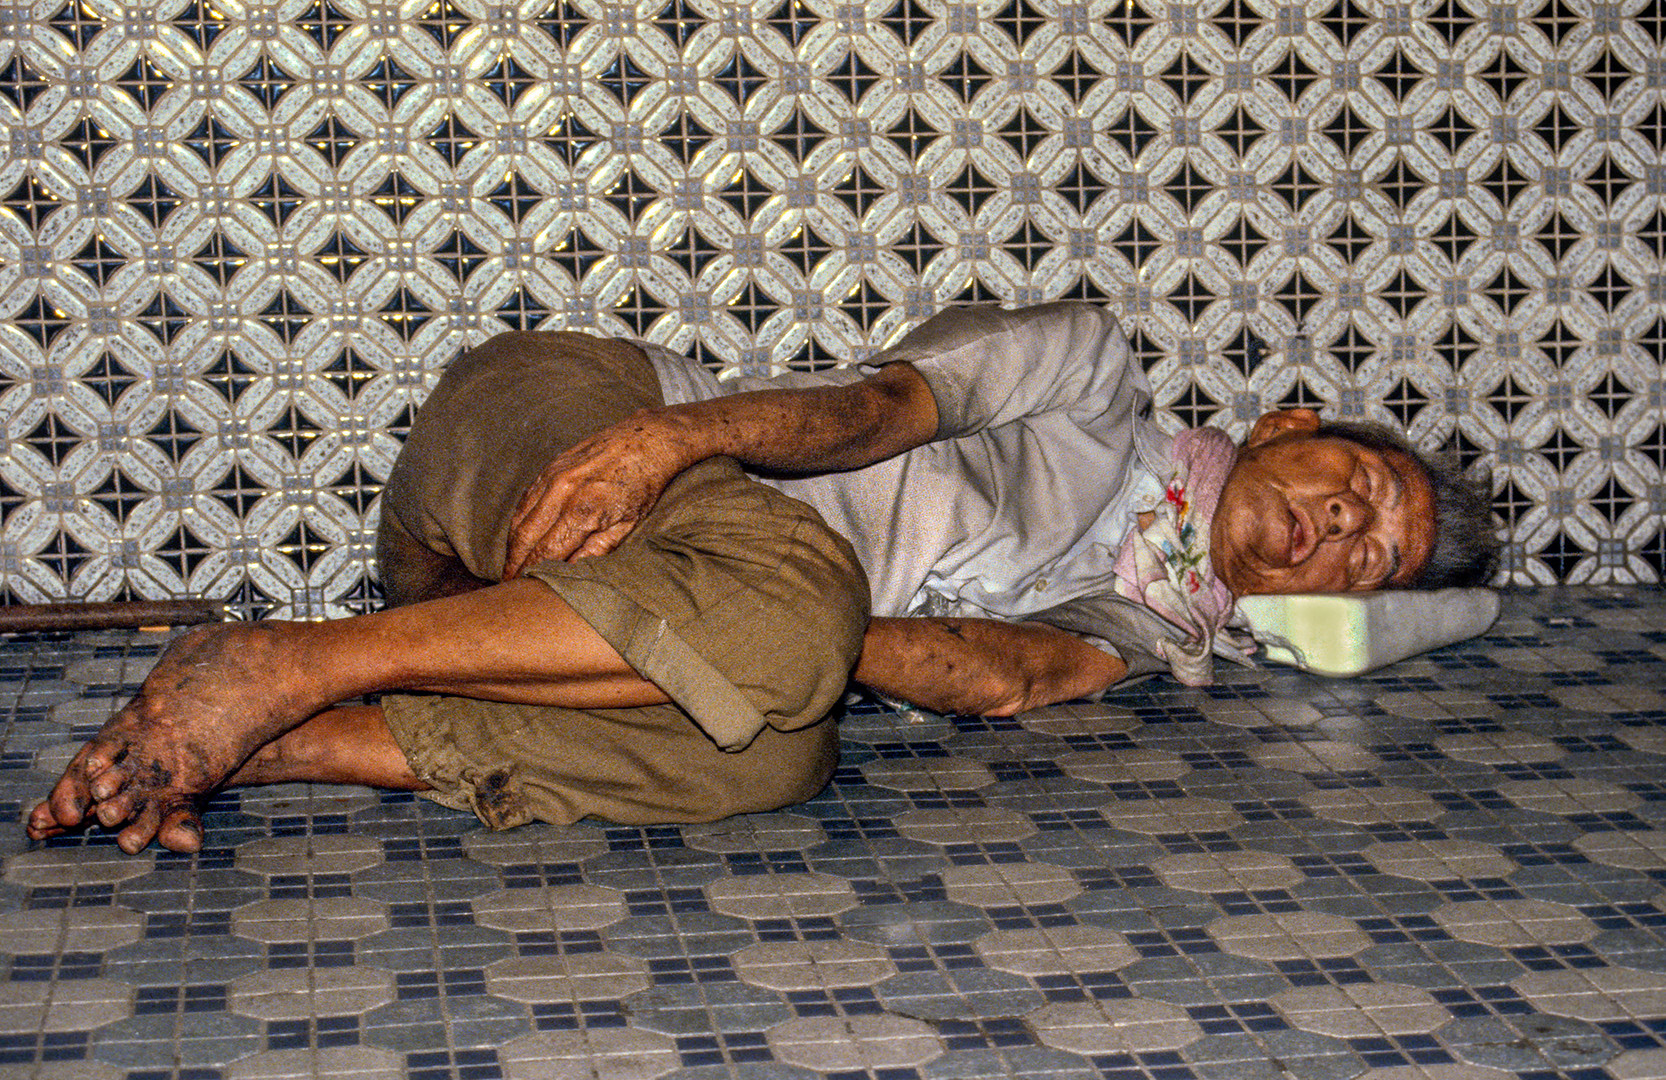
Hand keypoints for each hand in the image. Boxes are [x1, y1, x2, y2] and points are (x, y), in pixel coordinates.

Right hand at [503, 412, 693, 577]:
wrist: (647, 439)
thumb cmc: (643, 486)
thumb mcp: (628, 524)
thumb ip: (597, 550)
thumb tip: (570, 572)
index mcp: (583, 511)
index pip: (546, 552)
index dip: (531, 573)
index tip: (522, 589)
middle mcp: (562, 493)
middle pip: (526, 537)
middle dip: (513, 563)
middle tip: (507, 583)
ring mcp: (553, 477)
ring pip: (520, 518)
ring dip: (512, 545)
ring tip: (509, 565)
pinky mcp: (550, 467)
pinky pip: (525, 499)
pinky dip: (518, 520)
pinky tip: (518, 536)